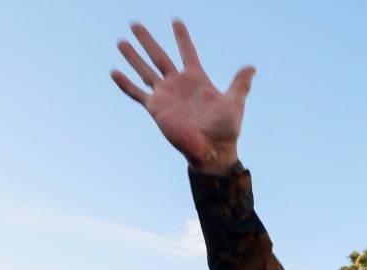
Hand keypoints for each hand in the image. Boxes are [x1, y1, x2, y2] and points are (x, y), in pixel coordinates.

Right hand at [112, 20, 254, 174]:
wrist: (212, 150)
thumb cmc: (225, 130)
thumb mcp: (234, 103)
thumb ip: (240, 84)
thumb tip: (251, 67)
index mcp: (196, 79)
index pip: (187, 52)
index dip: (182, 38)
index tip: (176, 21)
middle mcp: (178, 84)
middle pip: (159, 56)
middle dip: (147, 40)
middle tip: (135, 24)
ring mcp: (165, 95)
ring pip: (145, 70)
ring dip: (133, 56)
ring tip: (121, 41)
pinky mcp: (156, 108)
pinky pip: (137, 93)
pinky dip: (125, 84)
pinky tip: (114, 72)